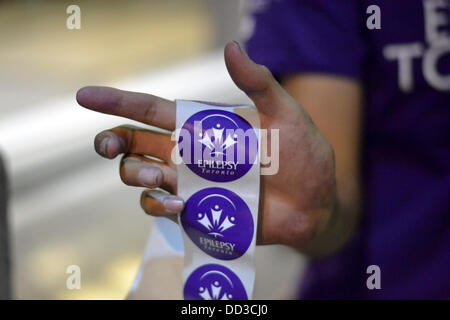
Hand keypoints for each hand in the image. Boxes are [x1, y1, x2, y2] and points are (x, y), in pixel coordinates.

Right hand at [76, 42, 336, 252]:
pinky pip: (162, 208)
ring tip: (160, 177)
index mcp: (202, 126)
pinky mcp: (197, 210)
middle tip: (107, 145)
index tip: (85, 96)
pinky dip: (161, 205)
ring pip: (140, 177)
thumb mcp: (286, 115)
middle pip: (134, 145)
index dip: (117, 102)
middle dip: (113, 142)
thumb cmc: (303, 156)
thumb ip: (259, 84)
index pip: (152, 110)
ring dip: (136, 175)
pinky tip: (180, 202)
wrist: (316, 203)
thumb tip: (232, 47)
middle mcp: (189, 154)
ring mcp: (190, 183)